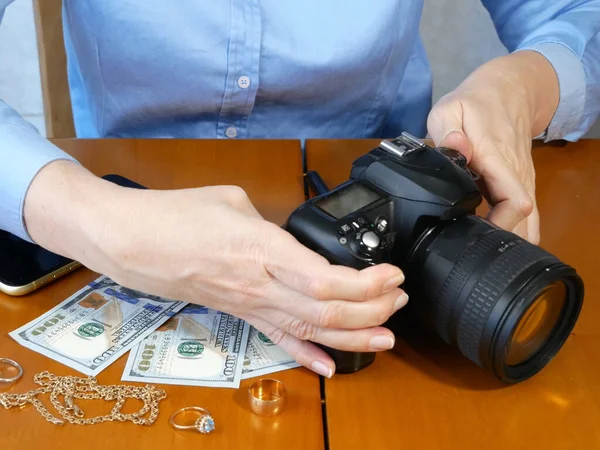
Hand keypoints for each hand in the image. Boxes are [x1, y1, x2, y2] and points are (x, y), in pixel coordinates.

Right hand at [25, 162, 407, 377]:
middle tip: (398, 301)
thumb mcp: (233, 200)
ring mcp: (249, 305)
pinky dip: (305, 355)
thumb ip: (270, 223)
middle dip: (371, 311)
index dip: (367, 284)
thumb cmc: (176, 213)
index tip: (393, 274)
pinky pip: (276, 339)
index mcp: (261, 248)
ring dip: (351, 337)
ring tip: (385, 337)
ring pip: (308, 331)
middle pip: (326, 312)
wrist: (131, 241)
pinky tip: (328, 368)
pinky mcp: (238, 314)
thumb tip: (291, 238)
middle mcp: (260, 285)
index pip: (325, 280)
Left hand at [427, 51, 559, 244]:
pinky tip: (499, 238)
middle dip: (502, 240)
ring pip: (529, 220)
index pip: (514, 203)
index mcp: (497, 158)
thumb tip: (455, 148)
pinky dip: (516, 228)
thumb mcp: (449, 108)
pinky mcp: (521, 181)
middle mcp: (515, 173)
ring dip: (511, 237)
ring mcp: (522, 178)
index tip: (475, 234)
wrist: (509, 90)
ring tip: (483, 249)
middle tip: (473, 248)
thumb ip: (446, 129)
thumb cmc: (475, 102)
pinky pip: (526, 212)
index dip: (499, 225)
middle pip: (523, 221)